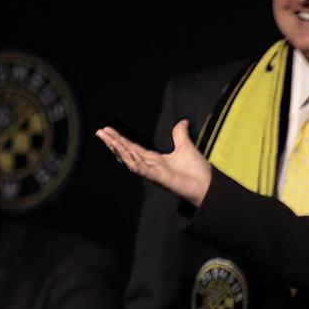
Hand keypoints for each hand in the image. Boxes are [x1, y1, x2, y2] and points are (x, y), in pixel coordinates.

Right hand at [97, 120, 211, 207]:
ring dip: (120, 150)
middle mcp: (150, 167)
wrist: (208, 186)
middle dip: (113, 143)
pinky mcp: (160, 179)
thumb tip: (183, 121)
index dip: (119, 139)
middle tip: (100, 132)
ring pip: (131, 161)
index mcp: (154, 159)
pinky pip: (144, 169)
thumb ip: (180, 134)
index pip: (131, 147)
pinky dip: (136, 160)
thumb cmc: (197, 171)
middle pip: (126, 153)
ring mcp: (154, 173)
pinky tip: (129, 150)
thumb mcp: (186, 147)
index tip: (107, 130)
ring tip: (110, 139)